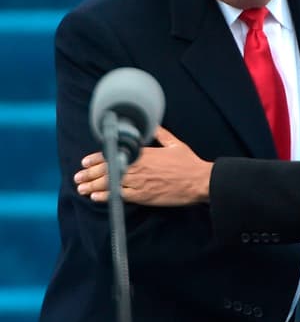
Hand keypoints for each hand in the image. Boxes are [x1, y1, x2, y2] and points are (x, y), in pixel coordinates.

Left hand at [74, 126, 211, 205]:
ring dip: (93, 186)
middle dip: (90, 173)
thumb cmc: (189, 162)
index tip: (85, 161)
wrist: (199, 181)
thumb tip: (153, 124)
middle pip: (108, 169)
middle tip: (78, 177)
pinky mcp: (144, 196)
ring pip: (110, 183)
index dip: (97, 158)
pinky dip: (106, 196)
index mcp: (144, 154)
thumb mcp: (175, 144)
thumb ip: (161, 134)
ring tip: (82, 188)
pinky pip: (120, 196)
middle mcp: (138, 168)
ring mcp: (140, 183)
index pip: (114, 154)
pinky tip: (96, 196)